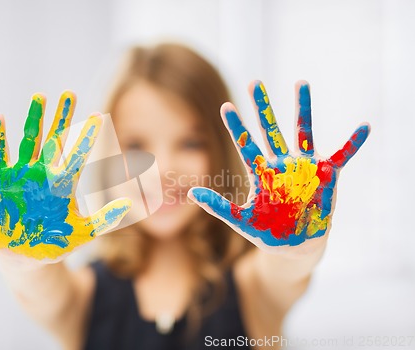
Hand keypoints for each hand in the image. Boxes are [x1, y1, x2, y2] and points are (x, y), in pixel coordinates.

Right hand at [0, 91, 130, 261]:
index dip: (88, 135)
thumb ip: (106, 218)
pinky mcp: (2, 181)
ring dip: (35, 118)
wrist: (25, 255)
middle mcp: (45, 173)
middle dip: (63, 117)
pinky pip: (0, 155)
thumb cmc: (55, 242)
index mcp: (64, 182)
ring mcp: (23, 174)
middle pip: (56, 139)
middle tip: (70, 94)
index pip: (79, 153)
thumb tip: (132, 205)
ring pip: (31, 140)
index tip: (99, 115)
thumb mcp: (84, 232)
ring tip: (40, 96)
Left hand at [188, 81, 369, 253]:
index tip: (225, 106)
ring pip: (302, 131)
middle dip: (263, 108)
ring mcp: (304, 167)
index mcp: (262, 172)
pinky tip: (365, 127)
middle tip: (254, 83)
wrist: (296, 244)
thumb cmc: (269, 230)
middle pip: (270, 130)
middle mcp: (282, 163)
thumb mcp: (241, 219)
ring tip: (301, 83)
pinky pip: (342, 155)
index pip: (245, 144)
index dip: (236, 126)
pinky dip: (353, 143)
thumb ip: (218, 207)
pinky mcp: (326, 175)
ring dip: (302, 108)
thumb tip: (192, 194)